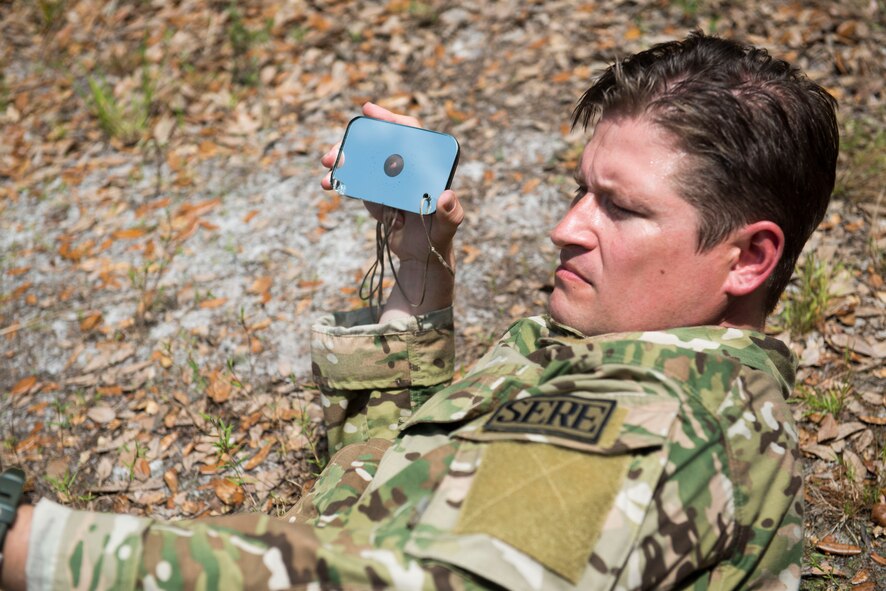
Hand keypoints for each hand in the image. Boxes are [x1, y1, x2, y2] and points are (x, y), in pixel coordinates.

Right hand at [320, 103, 464, 317]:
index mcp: (427, 168)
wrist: (421, 259)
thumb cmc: (439, 240)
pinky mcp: (378, 196)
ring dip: (343, 166)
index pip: (410, 134)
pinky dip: (343, 184)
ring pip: (364, 164)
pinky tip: (331, 187)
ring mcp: (391, 182)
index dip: (390, 120)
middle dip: (354, 147)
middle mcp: (407, 170)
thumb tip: (445, 196)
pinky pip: (359, 185)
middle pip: (379, 147)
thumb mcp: (447, 228)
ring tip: (327, 177)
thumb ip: (451, 214)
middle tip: (333, 155)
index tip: (368, 110)